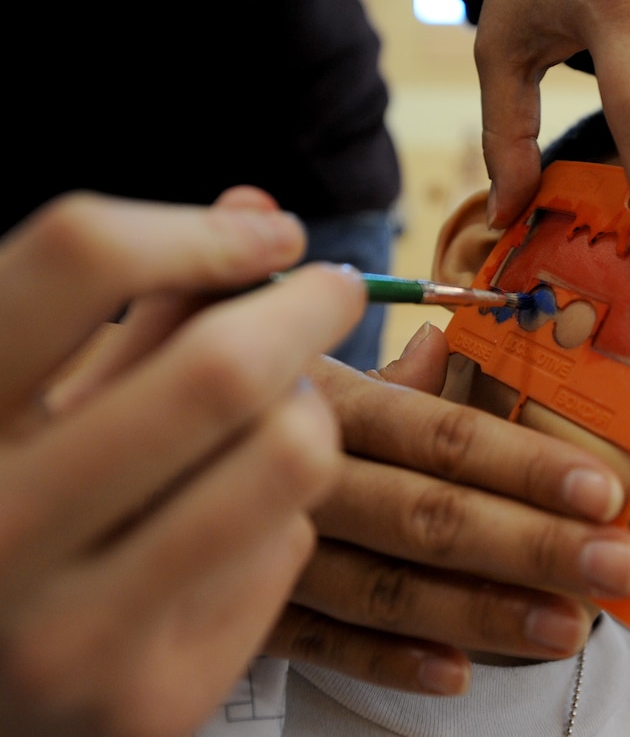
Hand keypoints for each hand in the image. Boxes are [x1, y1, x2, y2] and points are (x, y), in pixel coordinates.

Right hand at [0, 189, 362, 735]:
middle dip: (308, 307)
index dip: (199, 230)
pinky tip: (233, 523)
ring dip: (308, 411)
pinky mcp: (150, 701)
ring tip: (284, 411)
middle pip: (219, 369)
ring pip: (286, 455)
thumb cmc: (18, 505)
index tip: (273, 234)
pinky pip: (286, 546)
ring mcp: (68, 635)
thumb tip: (252, 207)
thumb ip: (142, 309)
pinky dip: (282, 511)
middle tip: (334, 289)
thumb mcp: (47, 397)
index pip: (79, 259)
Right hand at [266, 322, 629, 694]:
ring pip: (387, 589)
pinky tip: (457, 675)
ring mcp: (269, 554)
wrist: (130, 440)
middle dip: (533, 544)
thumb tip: (442, 345)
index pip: (439, 435)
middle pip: (430, 516)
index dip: (523, 466)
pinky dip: (388, 660)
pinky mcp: (244, 610)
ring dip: (482, 611)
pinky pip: (319, 644)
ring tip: (566, 628)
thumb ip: (377, 370)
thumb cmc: (244, 395)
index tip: (601, 492)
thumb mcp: (296, 357)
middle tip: (619, 566)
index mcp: (326, 402)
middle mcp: (303, 479)